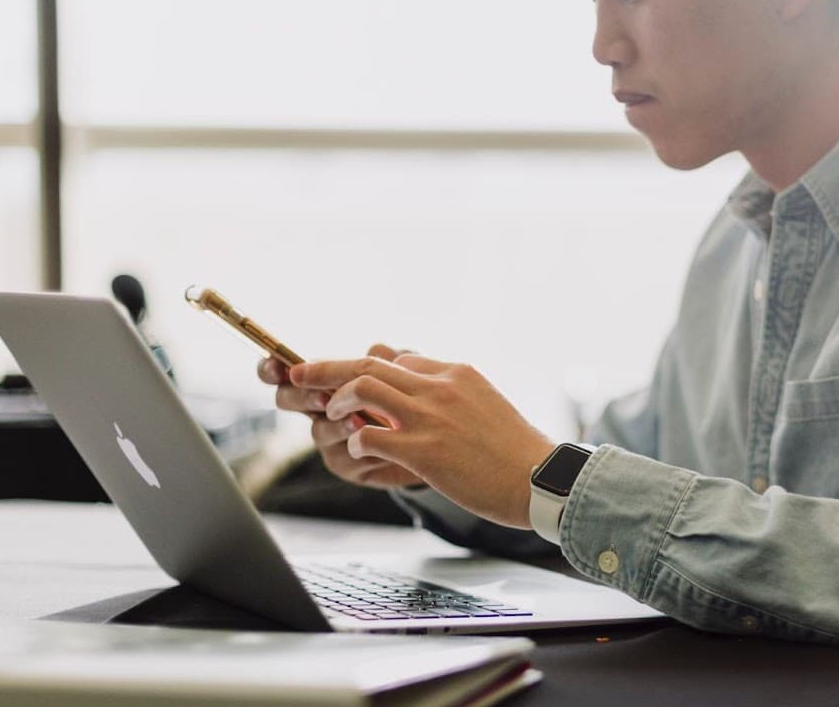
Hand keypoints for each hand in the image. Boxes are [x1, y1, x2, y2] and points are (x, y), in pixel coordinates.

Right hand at [259, 344, 423, 489]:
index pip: (288, 371)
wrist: (434, 443)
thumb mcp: (408, 374)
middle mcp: (322, 408)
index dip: (272, 367)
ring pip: (318, 430)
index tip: (275, 365)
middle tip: (323, 397)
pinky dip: (360, 448)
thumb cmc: (416, 401)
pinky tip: (379, 444)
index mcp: (327, 380)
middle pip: (288, 399)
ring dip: (336, 425)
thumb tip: (376, 349)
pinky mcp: (347, 464)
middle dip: (301, 396)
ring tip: (358, 421)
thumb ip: (391, 360)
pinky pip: (342, 457)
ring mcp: (331, 437)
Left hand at [293, 354, 555, 527]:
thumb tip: (424, 389)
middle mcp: (440, 387)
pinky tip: (360, 451)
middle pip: (370, 363)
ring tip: (332, 416)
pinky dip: (356, 441)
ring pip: (363, 389)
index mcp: (456, 373)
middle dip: (326, 366)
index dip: (368, 369)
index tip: (349, 381)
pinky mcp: (424, 451)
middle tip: (299, 372)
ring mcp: (430, 417)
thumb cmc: (516, 452)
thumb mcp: (486, 404)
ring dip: (338, 401)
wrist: (539, 480)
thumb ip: (452, 393)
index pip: (400, 358)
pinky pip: (371, 435)